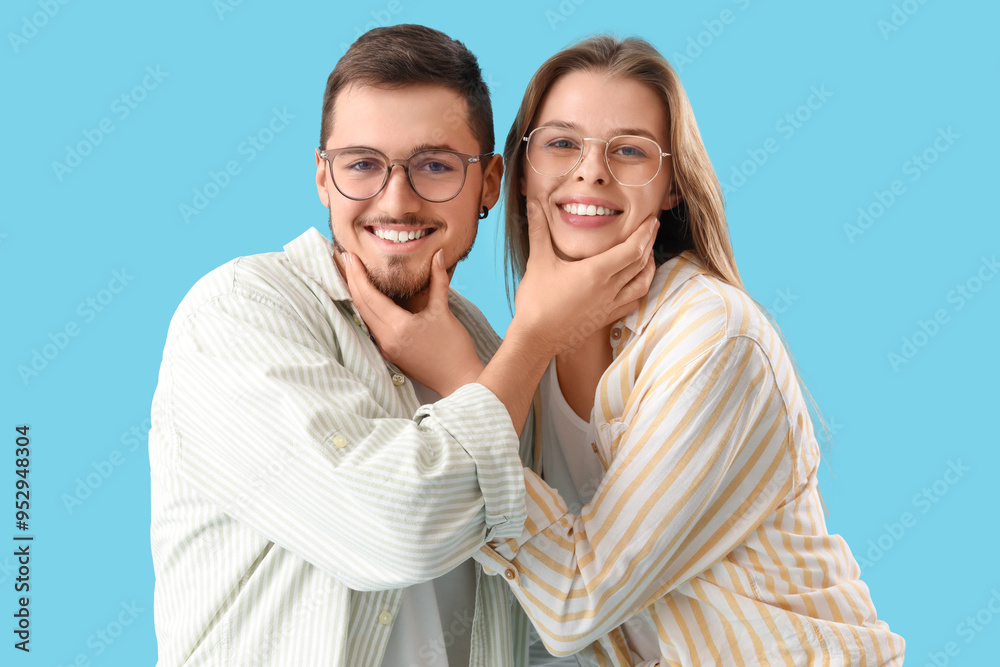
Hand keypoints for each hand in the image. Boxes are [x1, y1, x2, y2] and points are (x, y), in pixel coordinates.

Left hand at [342, 250, 484, 396]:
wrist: (459, 380)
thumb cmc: (454, 348)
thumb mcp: (444, 311)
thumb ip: (438, 280)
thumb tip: (438, 254)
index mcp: (399, 327)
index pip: (369, 296)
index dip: (357, 274)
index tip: (350, 256)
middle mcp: (387, 339)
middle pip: (361, 305)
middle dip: (351, 280)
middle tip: (345, 258)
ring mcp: (386, 348)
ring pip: (363, 316)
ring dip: (356, 294)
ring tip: (352, 273)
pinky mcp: (390, 353)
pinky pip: (371, 327)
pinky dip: (366, 309)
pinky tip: (366, 297)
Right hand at [511, 200, 656, 356]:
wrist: (535, 339)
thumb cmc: (536, 301)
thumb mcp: (537, 261)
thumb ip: (538, 230)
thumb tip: (533, 203)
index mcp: (596, 272)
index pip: (632, 249)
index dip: (645, 232)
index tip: (651, 219)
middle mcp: (609, 289)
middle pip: (641, 263)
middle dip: (650, 243)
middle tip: (653, 228)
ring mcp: (609, 305)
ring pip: (642, 284)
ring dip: (649, 267)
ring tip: (649, 254)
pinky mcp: (606, 318)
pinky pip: (632, 302)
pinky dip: (639, 290)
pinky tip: (635, 284)